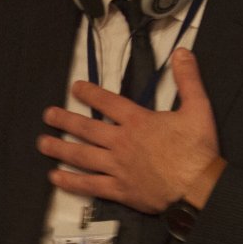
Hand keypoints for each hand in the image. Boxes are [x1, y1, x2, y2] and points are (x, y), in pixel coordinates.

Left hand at [37, 48, 224, 213]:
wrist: (199, 188)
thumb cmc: (198, 151)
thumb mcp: (198, 108)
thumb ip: (188, 79)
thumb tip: (182, 53)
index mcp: (138, 122)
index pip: (107, 103)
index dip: (89, 93)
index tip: (75, 88)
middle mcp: (122, 143)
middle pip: (86, 129)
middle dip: (64, 120)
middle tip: (48, 115)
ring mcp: (117, 167)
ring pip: (82, 156)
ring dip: (60, 148)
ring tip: (42, 143)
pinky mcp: (119, 190)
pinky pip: (90, 185)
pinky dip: (71, 182)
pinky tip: (55, 177)